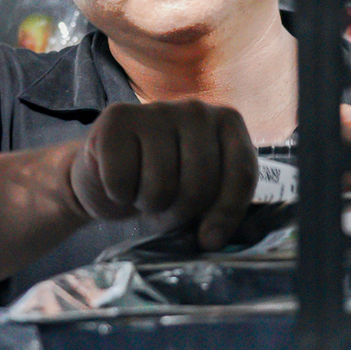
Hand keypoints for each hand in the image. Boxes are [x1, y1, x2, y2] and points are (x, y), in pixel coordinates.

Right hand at [67, 100, 258, 249]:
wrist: (109, 174)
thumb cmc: (163, 183)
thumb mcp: (203, 195)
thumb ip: (219, 209)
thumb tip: (211, 239)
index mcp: (228, 122)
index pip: (240, 173)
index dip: (226, 213)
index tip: (209, 239)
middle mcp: (196, 109)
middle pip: (200, 183)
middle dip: (179, 212)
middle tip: (165, 208)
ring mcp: (156, 110)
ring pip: (160, 185)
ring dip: (147, 203)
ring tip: (143, 192)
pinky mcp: (117, 118)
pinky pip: (121, 179)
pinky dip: (118, 193)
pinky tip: (120, 180)